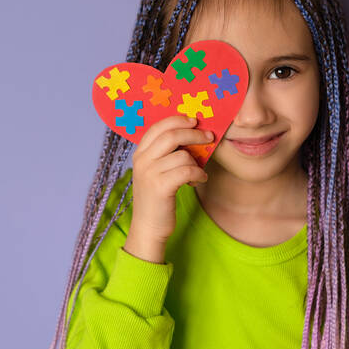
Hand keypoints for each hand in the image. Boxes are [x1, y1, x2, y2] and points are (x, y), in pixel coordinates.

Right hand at [124, 115, 211, 261]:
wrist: (148, 228)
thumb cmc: (157, 198)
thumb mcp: (155, 171)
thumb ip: (165, 153)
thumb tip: (191, 134)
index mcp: (139, 153)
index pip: (158, 126)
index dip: (178, 120)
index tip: (194, 121)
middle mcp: (142, 160)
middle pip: (171, 135)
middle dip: (194, 133)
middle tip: (209, 136)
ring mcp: (149, 173)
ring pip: (182, 155)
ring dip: (197, 162)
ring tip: (199, 171)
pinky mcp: (160, 187)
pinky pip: (187, 170)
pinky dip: (198, 174)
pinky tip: (200, 179)